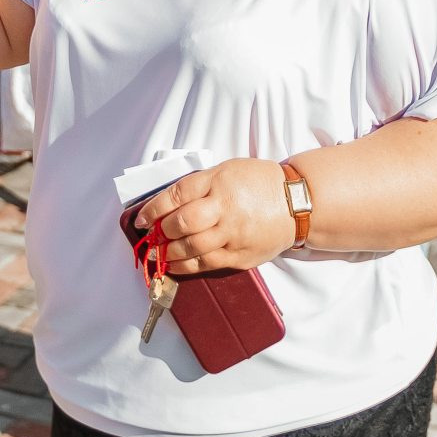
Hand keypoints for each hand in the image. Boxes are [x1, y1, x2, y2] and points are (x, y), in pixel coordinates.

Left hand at [134, 158, 296, 276]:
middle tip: (150, 236)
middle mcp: (225, 208)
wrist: (296, 203)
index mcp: (219, 182)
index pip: (177, 195)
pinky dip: (185, 266)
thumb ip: (199, 185)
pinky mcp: (239, 256)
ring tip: (156, 254)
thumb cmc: (259, 183)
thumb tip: (167, 204)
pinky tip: (174, 265)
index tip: (141, 218)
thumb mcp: (227, 170)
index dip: (154, 209)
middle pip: (182, 223)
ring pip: (191, 247)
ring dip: (168, 253)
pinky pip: (206, 264)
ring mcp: (233, 234)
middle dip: (161, 232)